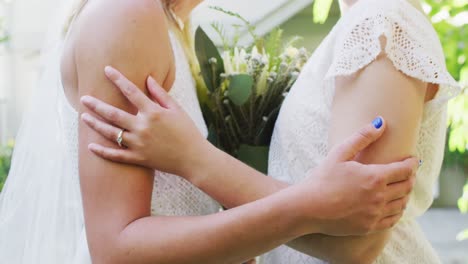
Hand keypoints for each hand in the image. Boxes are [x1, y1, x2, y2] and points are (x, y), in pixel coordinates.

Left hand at [80, 66, 209, 176]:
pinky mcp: (139, 159)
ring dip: (95, 125)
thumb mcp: (177, 110)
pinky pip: (116, 156)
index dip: (118, 79)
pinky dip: (102, 152)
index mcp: (153, 112)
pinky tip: (90, 146)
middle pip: (114, 113)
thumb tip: (148, 78)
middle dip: (96, 105)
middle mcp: (143, 127)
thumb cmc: (188, 132)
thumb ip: (161, 94)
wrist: (194, 159)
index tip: (106, 69)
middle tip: (83, 98)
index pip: (131, 91)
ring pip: (111, 133)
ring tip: (83, 117)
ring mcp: (139, 144)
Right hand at [293, 118, 418, 235]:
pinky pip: (392, 220)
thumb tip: (381, 122)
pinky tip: (393, 207)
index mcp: (375, 177)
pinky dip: (397, 212)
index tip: (414, 160)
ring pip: (401, 204)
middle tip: (408, 172)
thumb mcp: (340, 153)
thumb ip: (362, 137)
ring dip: (405, 195)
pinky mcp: (369, 227)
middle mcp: (379, 197)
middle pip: (407, 187)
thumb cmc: (321, 179)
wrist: (307, 208)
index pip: (405, 169)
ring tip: (402, 189)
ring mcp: (375, 214)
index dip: (412, 163)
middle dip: (410, 177)